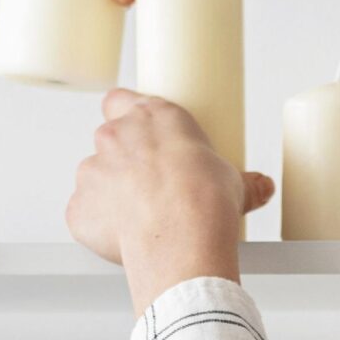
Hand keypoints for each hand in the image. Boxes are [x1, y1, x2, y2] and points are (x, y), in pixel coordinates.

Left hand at [67, 90, 275, 314]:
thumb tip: (261, 187)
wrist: (180, 239)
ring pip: (96, 179)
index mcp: (152, 117)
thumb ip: (243, 183)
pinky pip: (85, 215)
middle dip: (125, 162)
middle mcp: (115, 136)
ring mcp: (92, 170)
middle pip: (109, 140)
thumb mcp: (234, 184)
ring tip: (144, 220)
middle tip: (153, 188)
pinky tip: (126, 240)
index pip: (121, 100)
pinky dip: (100, 227)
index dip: (127, 115)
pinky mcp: (78, 208)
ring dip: (112, 195)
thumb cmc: (205, 202)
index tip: (142, 134)